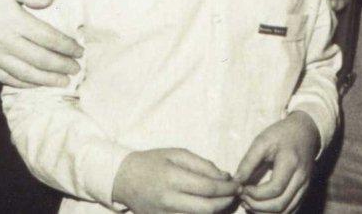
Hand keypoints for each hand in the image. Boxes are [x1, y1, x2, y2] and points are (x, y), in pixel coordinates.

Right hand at [0, 0, 82, 86]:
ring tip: (63, 82)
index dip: (66, 46)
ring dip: (47, 79)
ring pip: (27, 74)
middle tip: (77, 69)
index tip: (79, 50)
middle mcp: (7, 43)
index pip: (49, 38)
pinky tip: (35, 85)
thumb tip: (51, 0)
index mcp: (15, 22)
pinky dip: (24, 84)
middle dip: (62, 65)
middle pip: (41, 59)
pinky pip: (7, 79)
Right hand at [111, 148, 238, 213]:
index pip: (208, 188)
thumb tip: (225, 177)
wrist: (124, 179)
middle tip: (236, 194)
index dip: (227, 188)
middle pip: (207, 208)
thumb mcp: (177, 154)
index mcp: (172, 178)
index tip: (237, 184)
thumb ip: (202, 165)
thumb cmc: (152, 162)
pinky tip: (209, 207)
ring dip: (217, 210)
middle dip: (226, 202)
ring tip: (225, 200)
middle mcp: (169, 200)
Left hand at [234, 112, 319, 212]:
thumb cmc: (282, 134)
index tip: (242, 189)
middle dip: (257, 207)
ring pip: (286, 212)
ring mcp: (305, 187)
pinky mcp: (304, 192)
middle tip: (243, 199)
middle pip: (280, 205)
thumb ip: (248, 162)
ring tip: (249, 205)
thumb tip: (236, 182)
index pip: (274, 189)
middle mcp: (301, 178)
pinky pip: (291, 211)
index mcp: (291, 163)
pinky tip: (262, 208)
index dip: (255, 194)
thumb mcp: (262, 141)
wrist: (306, 132)